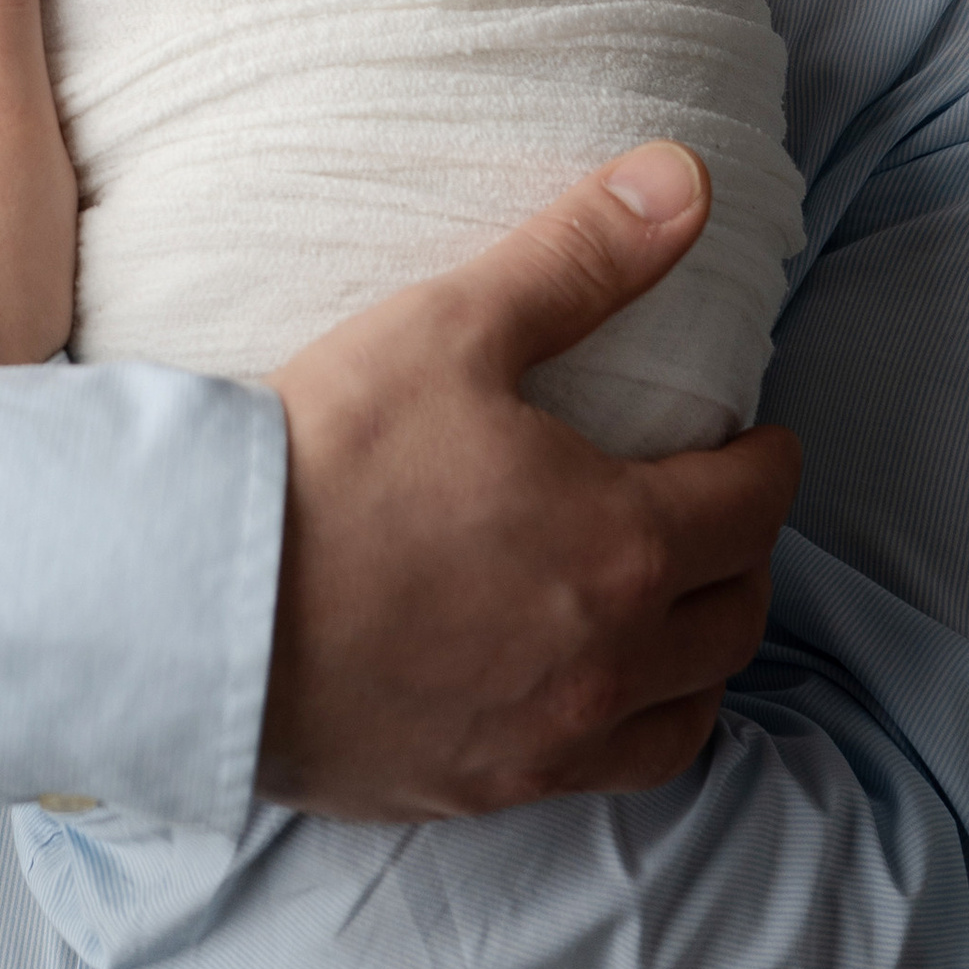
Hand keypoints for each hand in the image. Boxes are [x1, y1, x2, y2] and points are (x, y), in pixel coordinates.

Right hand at [259, 144, 801, 816]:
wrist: (200, 603)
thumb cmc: (329, 457)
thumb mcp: (453, 327)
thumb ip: (580, 256)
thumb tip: (687, 180)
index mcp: (622, 542)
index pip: (751, 505)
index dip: (767, 463)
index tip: (761, 440)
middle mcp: (609, 658)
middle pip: (735, 615)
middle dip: (746, 554)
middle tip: (719, 510)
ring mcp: (548, 739)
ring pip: (686, 712)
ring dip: (702, 654)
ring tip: (676, 608)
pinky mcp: (483, 788)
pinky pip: (607, 776)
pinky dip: (632, 730)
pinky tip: (592, 693)